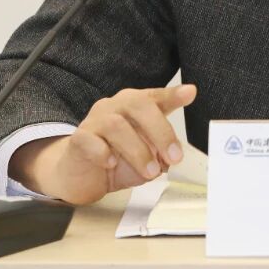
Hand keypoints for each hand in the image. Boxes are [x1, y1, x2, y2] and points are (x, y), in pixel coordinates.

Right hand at [10, 83, 196, 204]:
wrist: (80, 175)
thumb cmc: (116, 160)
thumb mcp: (146, 158)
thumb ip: (160, 153)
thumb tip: (170, 157)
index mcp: (136, 106)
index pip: (156, 97)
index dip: (173, 95)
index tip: (190, 93)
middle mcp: (115, 106)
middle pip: (138, 105)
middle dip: (161, 131)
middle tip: (174, 157)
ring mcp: (95, 120)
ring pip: (116, 125)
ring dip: (137, 151)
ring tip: (150, 172)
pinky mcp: (78, 138)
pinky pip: (89, 139)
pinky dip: (103, 152)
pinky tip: (111, 164)